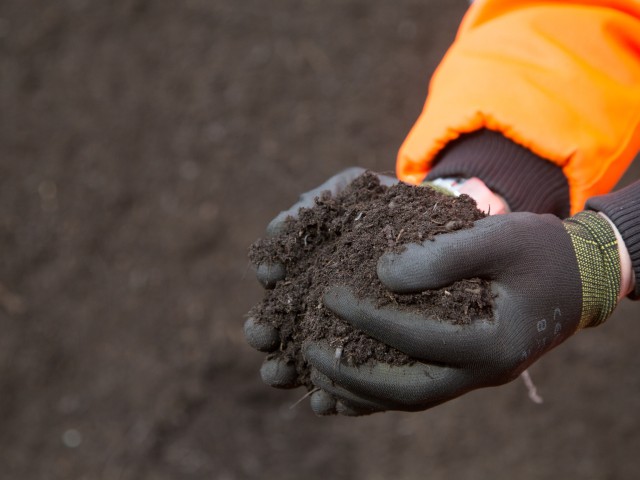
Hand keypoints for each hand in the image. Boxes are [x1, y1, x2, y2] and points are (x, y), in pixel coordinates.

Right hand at [244, 167, 396, 387]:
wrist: (443, 230)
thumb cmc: (393, 208)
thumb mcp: (355, 191)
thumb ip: (317, 203)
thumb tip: (276, 230)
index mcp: (308, 263)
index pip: (277, 271)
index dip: (269, 272)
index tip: (269, 270)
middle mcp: (318, 302)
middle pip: (282, 322)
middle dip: (266, 329)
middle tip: (261, 333)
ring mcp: (344, 335)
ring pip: (309, 360)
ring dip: (288, 368)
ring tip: (279, 373)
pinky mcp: (377, 365)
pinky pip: (352, 388)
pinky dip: (334, 398)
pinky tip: (324, 404)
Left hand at [304, 211, 621, 414]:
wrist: (576, 277)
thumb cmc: (540, 250)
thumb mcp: (500, 237)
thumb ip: (446, 254)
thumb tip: (384, 273)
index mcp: (494, 341)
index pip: (420, 336)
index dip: (369, 317)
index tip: (329, 293)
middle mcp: (483, 372)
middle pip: (408, 389)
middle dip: (353, 373)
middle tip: (308, 350)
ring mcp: (474, 377)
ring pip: (408, 399)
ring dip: (359, 392)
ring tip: (314, 375)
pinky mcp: (464, 371)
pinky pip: (416, 390)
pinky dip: (378, 392)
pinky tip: (343, 386)